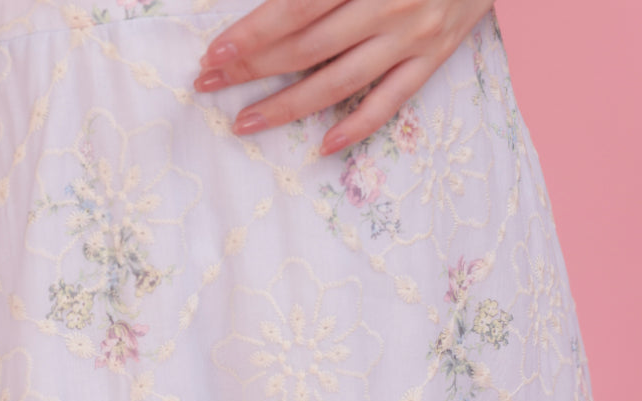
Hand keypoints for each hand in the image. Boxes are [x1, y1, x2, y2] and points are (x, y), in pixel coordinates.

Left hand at [193, 0, 493, 153]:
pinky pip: (389, 103)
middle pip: (308, 48)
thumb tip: (276, 3)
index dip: (253, 33)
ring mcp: (413, 38)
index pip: (297, 8)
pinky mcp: (432, 61)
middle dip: (253, 68)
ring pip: (339, 83)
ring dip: (286, 106)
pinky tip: (321, 146)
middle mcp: (391, 6)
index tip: (215, 52)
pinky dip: (355, 128)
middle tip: (209, 83)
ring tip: (245, 123)